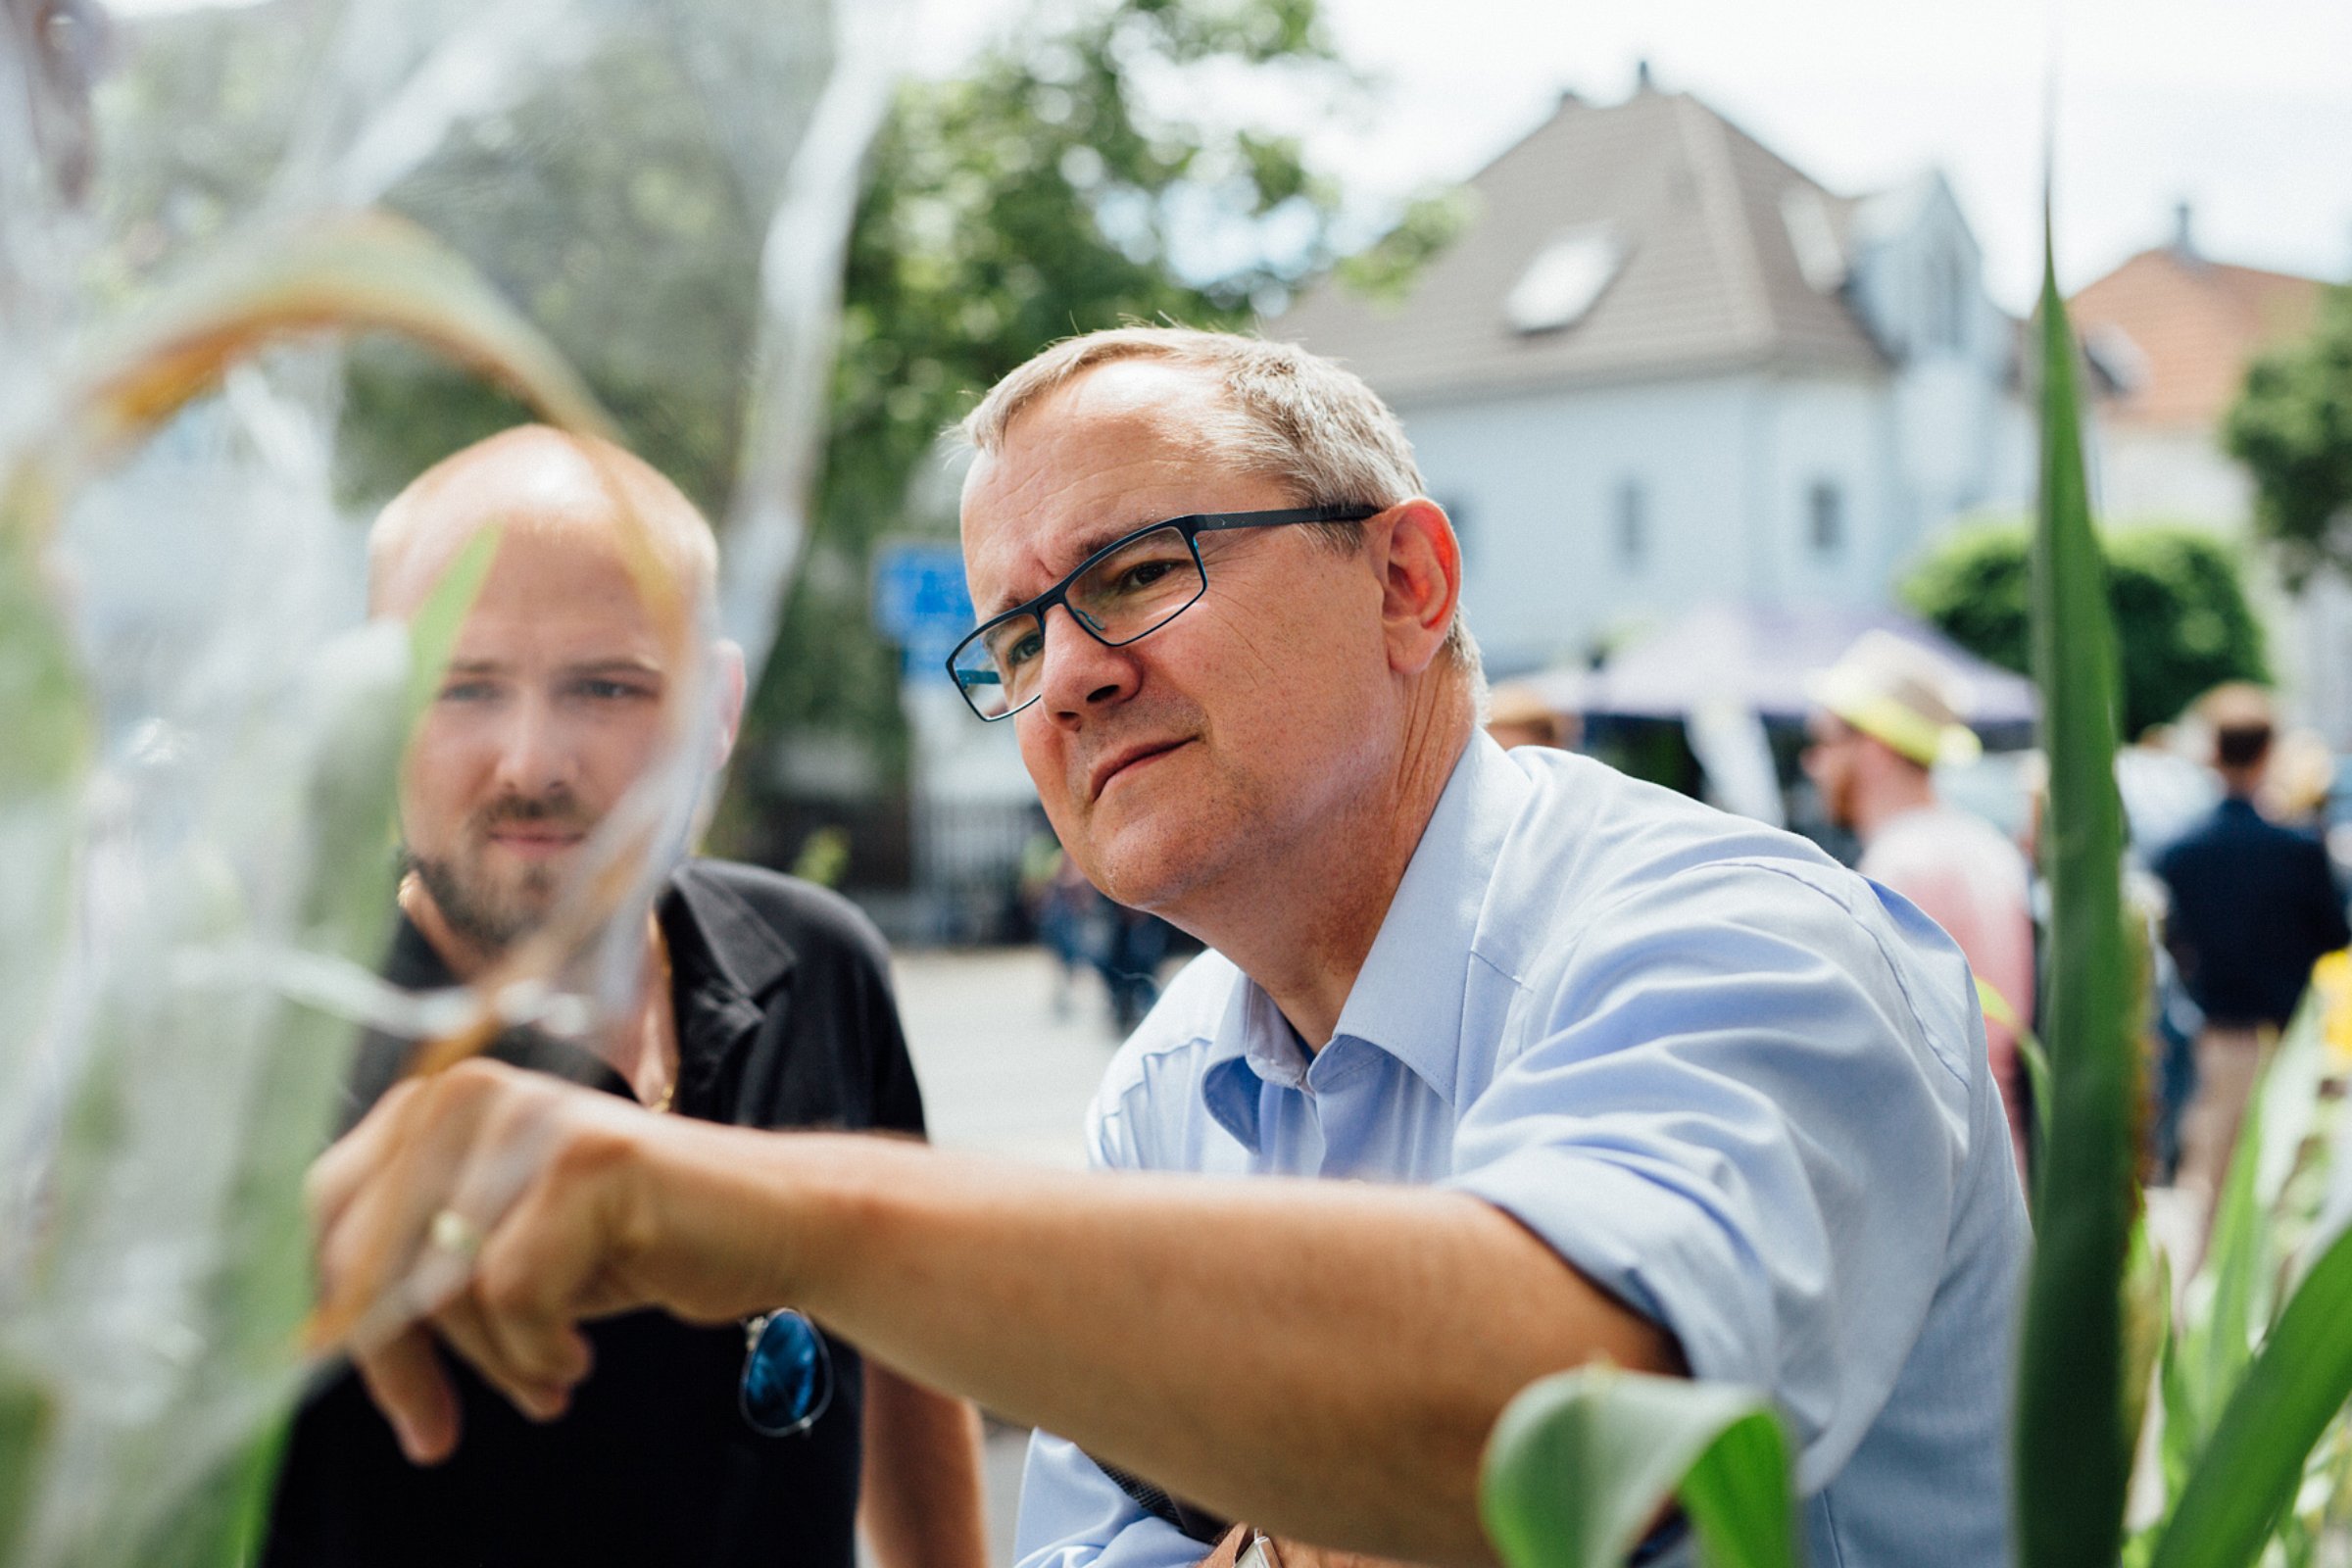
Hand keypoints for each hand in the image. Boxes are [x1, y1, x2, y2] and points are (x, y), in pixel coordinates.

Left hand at [307, 1058, 666, 1462]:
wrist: (769, 1222)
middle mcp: (473, 1091)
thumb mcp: (504, 1244)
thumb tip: (318, 1340)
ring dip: (494, 1362)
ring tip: (547, 1378)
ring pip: (445, 1287)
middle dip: (398, 1363)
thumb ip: (418, 1261)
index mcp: (440, 1101)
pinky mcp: (584, 1161)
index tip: (389, 1391)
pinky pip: (513, 1294)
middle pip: (368, 1254)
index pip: (331, 1208)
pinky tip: (579, 1358)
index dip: (339, 1315)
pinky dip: (540, 1351)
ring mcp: (531, 1119)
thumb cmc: (633, 1240)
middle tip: (434, 1432)